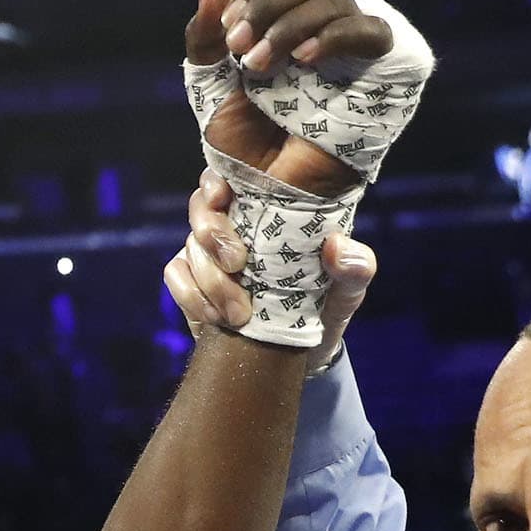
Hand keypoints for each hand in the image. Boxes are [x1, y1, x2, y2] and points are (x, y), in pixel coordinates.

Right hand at [165, 179, 374, 350]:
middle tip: (238, 265)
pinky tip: (215, 318)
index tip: (223, 198)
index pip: (232, 176)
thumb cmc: (325, 308)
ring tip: (239, 313)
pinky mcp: (191, 284)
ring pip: (189, 247)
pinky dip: (190, 296)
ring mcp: (207, 255)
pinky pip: (175, 277)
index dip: (217, 181)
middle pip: (201, 208)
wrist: (300, 354)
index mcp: (268, 210)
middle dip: (213, 234)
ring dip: (210, 280)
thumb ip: (355, 268)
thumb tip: (336, 246)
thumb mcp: (348, 290)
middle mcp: (232, 225)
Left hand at [184, 0, 392, 183]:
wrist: (273, 193)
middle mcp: (329, 26)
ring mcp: (358, 48)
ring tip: (259, 66)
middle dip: (268, 4)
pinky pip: (372, 32)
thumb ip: (205, 38)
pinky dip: (333, 36)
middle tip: (240, 45)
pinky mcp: (386, 71)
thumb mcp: (213, 87)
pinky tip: (304, 59)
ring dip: (289, 26)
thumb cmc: (246, 146)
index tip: (229, 29)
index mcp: (295, 21)